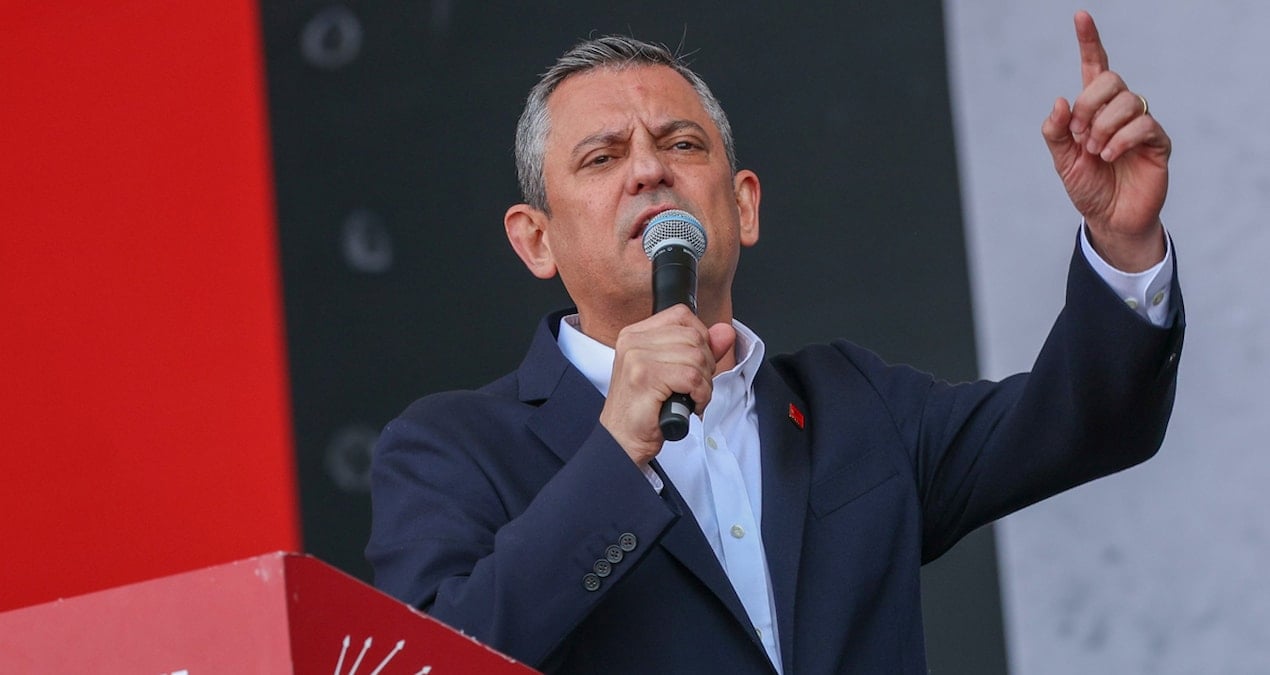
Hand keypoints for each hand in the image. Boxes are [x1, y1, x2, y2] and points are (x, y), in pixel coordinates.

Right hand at [599, 305, 735, 466]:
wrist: (621, 441)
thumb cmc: (645, 410)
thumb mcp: (674, 373)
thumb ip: (700, 349)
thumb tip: (726, 331)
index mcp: (636, 334)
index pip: (681, 316)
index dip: (701, 338)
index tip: (696, 363)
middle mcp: (633, 341)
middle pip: (693, 337)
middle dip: (705, 366)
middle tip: (694, 387)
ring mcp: (637, 357)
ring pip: (696, 358)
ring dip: (704, 384)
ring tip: (691, 398)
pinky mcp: (645, 377)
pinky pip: (691, 377)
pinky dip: (700, 395)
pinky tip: (690, 405)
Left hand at [1041, 11, 1170, 271]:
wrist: (1109, 219)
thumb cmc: (1087, 186)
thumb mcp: (1062, 161)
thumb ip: (1055, 132)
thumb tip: (1060, 101)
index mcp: (1094, 110)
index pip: (1095, 67)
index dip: (1090, 41)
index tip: (1080, 16)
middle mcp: (1119, 111)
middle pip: (1111, 80)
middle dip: (1089, 105)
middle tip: (1080, 135)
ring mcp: (1140, 124)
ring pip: (1127, 101)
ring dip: (1103, 127)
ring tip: (1095, 151)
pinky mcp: (1157, 142)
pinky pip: (1143, 124)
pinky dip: (1121, 138)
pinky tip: (1110, 154)